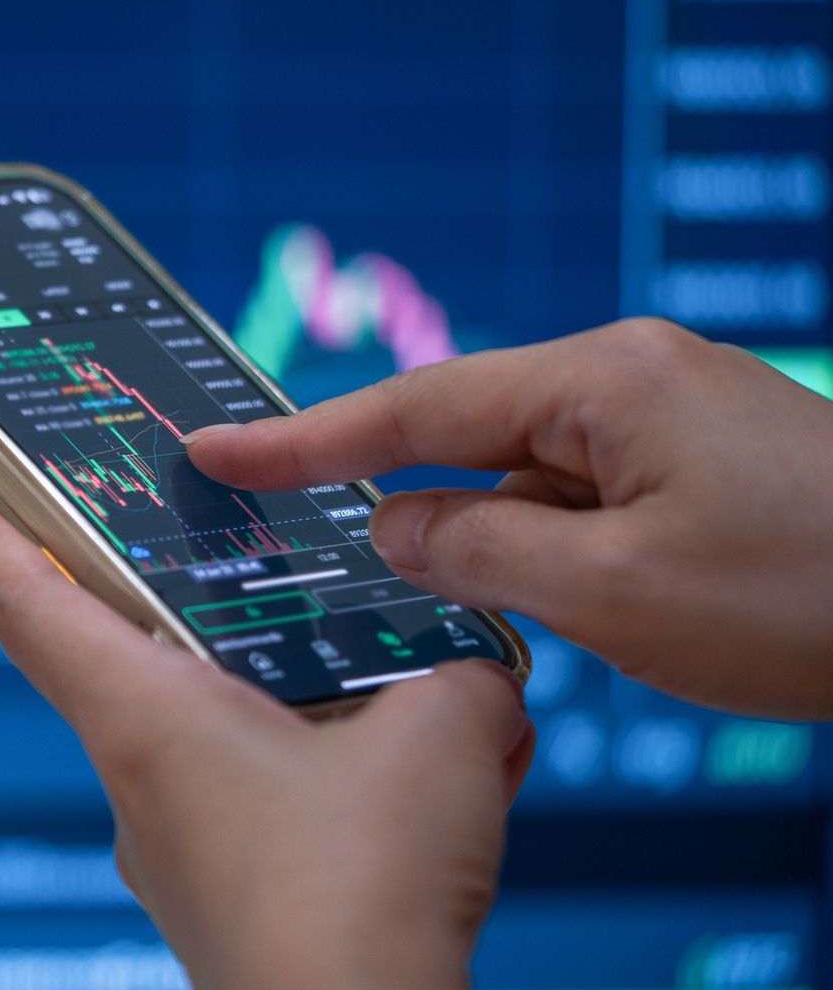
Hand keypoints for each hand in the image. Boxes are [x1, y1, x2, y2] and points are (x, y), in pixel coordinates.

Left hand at [0, 489, 533, 989]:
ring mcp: (177, 849)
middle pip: (120, 652)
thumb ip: (461, 674)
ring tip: (386, 671)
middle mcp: (137, 778)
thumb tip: (477, 674)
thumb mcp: (441, 740)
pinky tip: (418, 780)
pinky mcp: (229, 900)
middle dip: (178, 589)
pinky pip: (260, 803)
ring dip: (279, 692)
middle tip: (229, 534)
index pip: (24, 598)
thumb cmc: (363, 896)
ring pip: (206, 731)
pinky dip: (323, 772)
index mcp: (142, 715)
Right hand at [186, 318, 832, 719]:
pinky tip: (627, 607)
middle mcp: (633, 373)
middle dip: (436, 512)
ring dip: (526, 549)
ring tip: (608, 617)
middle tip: (413, 566)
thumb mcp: (613, 594)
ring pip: (539, 478)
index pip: (412, 408)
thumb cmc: (807, 599)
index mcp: (600, 382)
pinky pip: (596, 493)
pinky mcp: (709, 452)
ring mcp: (676, 409)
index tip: (216, 448)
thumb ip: (476, 551)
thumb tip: (396, 525)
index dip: (303, 439)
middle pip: (476, 438)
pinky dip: (576, 551)